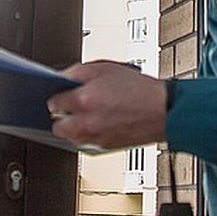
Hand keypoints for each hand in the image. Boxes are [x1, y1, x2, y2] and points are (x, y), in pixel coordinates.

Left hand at [48, 61, 167, 150]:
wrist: (163, 111)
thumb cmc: (140, 90)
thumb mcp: (106, 68)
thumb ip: (79, 71)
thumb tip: (64, 77)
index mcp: (84, 100)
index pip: (53, 103)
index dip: (56, 96)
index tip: (59, 93)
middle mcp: (86, 123)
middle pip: (57, 126)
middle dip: (60, 116)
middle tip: (68, 107)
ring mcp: (95, 138)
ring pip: (69, 138)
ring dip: (71, 128)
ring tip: (82, 115)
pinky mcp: (104, 147)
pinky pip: (85, 143)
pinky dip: (86, 134)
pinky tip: (97, 122)